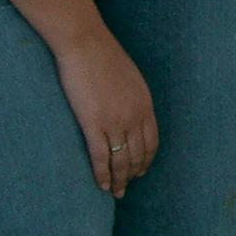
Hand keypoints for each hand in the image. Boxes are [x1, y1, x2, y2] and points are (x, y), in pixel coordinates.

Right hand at [54, 29, 158, 196]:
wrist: (85, 43)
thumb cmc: (103, 56)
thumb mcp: (130, 78)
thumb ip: (132, 97)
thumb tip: (130, 110)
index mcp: (145, 105)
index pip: (151, 142)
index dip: (146, 160)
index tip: (140, 171)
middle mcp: (134, 116)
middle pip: (138, 155)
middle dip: (133, 174)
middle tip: (126, 187)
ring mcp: (115, 121)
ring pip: (120, 160)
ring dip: (119, 180)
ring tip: (115, 192)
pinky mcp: (93, 123)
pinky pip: (100, 156)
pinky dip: (102, 174)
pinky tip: (102, 185)